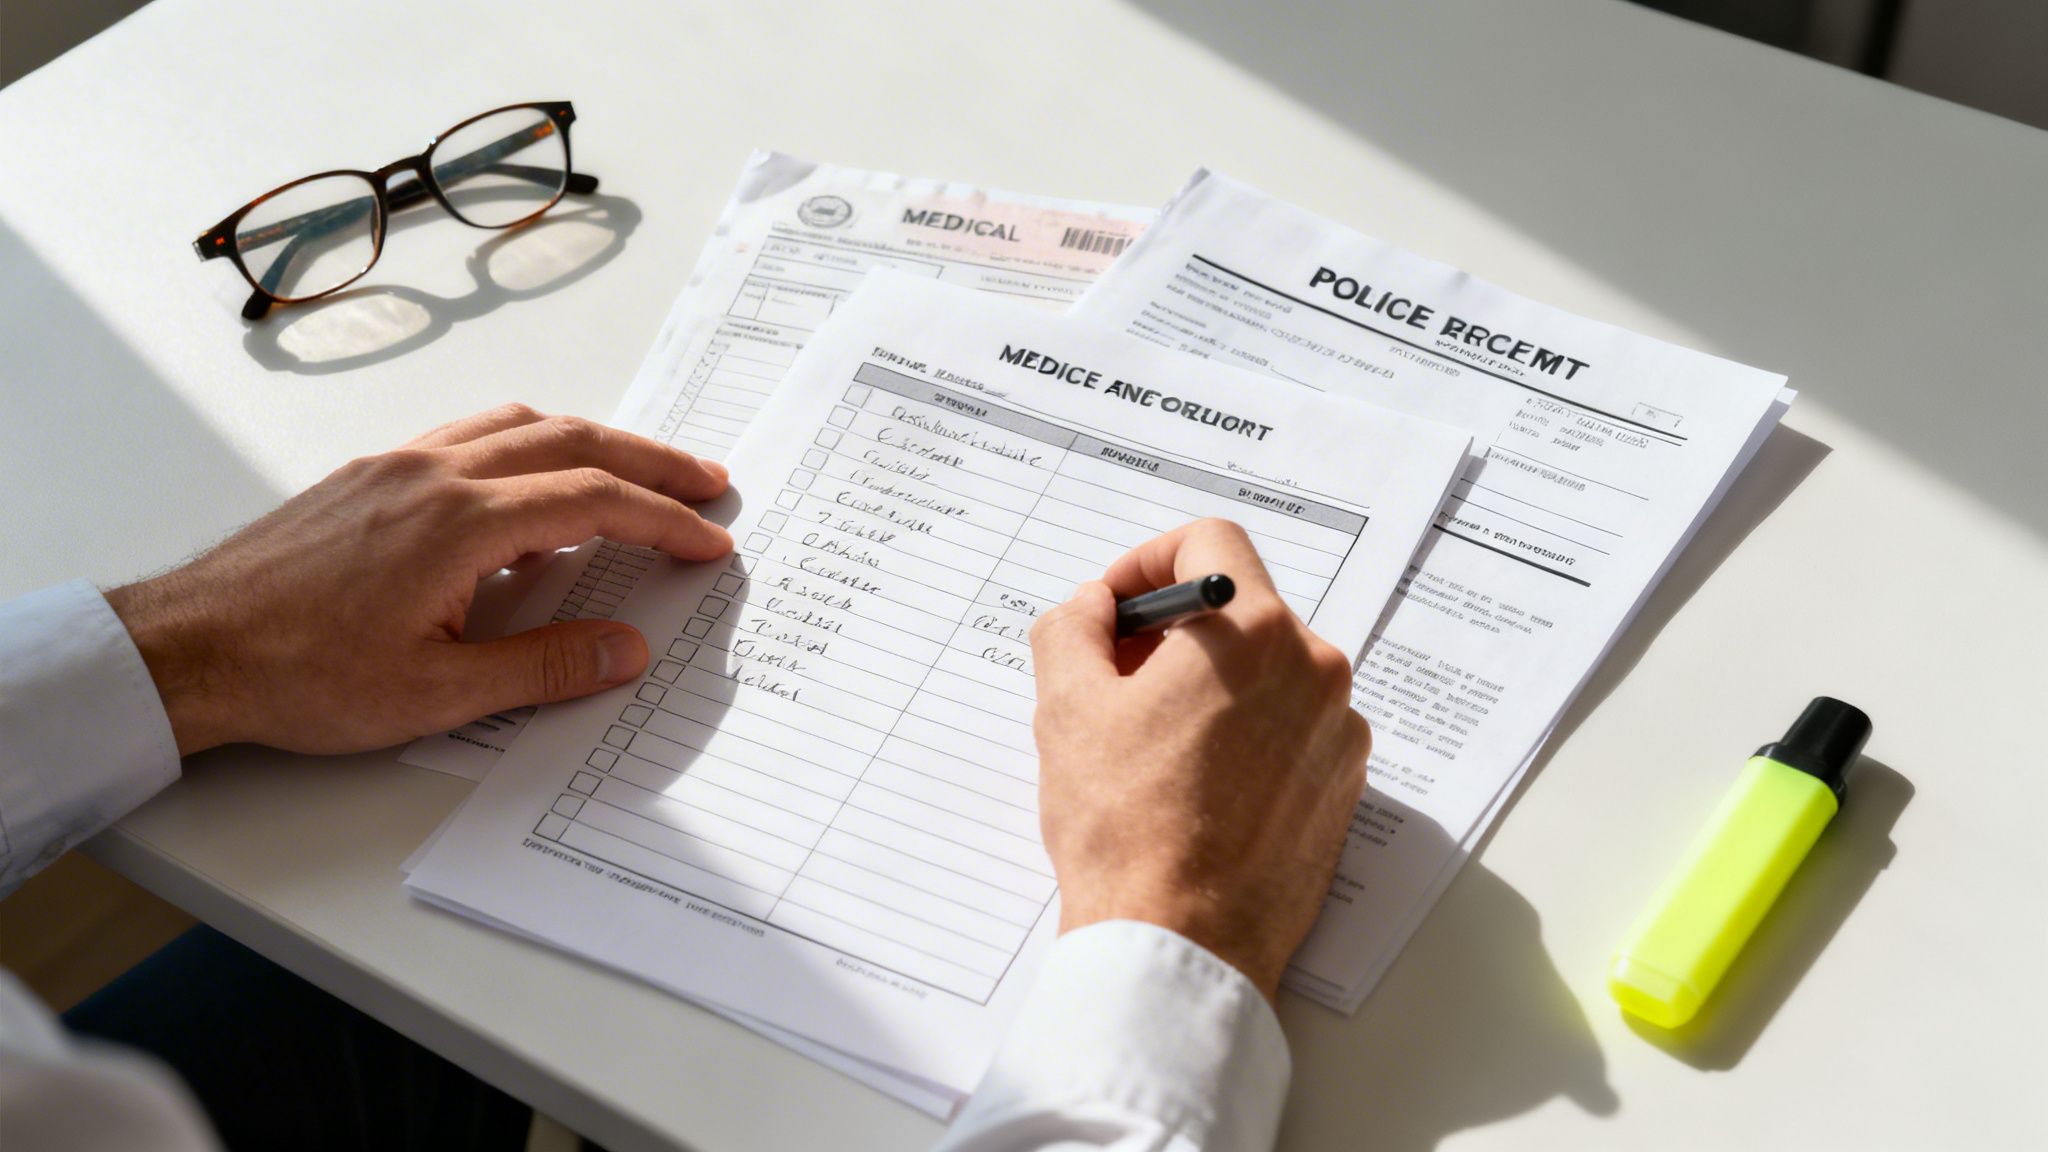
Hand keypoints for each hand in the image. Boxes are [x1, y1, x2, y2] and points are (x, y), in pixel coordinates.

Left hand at [104, 405, 731, 755]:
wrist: (189, 649)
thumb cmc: (297, 675)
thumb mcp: (436, 694)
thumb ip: (544, 669)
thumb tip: (627, 650)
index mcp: (460, 523)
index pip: (593, 500)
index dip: (663, 519)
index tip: (710, 539)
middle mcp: (433, 474)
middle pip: (571, 440)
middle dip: (650, 460)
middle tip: (706, 483)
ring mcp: (398, 467)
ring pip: (519, 425)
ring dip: (592, 441)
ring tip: (638, 471)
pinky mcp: (370, 476)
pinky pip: (471, 436)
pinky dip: (530, 444)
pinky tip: (535, 482)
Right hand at [1029, 519, 1369, 1002]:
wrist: (1180, 944)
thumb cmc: (1125, 828)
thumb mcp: (1066, 707)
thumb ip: (1074, 627)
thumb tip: (1093, 609)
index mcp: (1253, 632)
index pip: (1209, 542)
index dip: (1147, 561)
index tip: (1115, 607)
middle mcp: (1315, 670)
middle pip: (1240, 609)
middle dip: (1173, 631)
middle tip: (1115, 678)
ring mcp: (1338, 732)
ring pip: (1266, 671)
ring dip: (1208, 683)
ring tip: (1149, 743)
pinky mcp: (1342, 786)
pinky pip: (1290, 727)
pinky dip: (1244, 732)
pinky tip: (1192, 783)